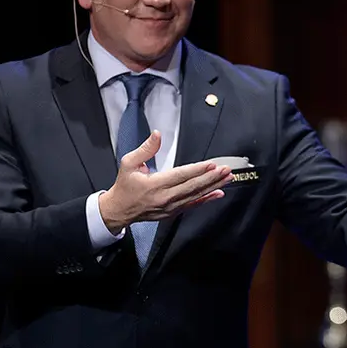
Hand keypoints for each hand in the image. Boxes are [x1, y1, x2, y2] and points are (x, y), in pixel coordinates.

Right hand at [99, 130, 232, 232]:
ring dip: (213, 186)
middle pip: (193, 186)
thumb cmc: (124, 186)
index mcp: (154, 184)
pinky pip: (193, 205)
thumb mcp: (128, 163)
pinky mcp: (173, 212)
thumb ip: (145, 149)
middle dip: (212, 178)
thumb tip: (157, 135)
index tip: (211, 165)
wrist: (119, 210)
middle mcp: (165, 197)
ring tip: (227, 178)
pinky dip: (207, 199)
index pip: (180, 175)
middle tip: (226, 170)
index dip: (197, 170)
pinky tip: (218, 193)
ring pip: (196, 195)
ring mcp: (170, 207)